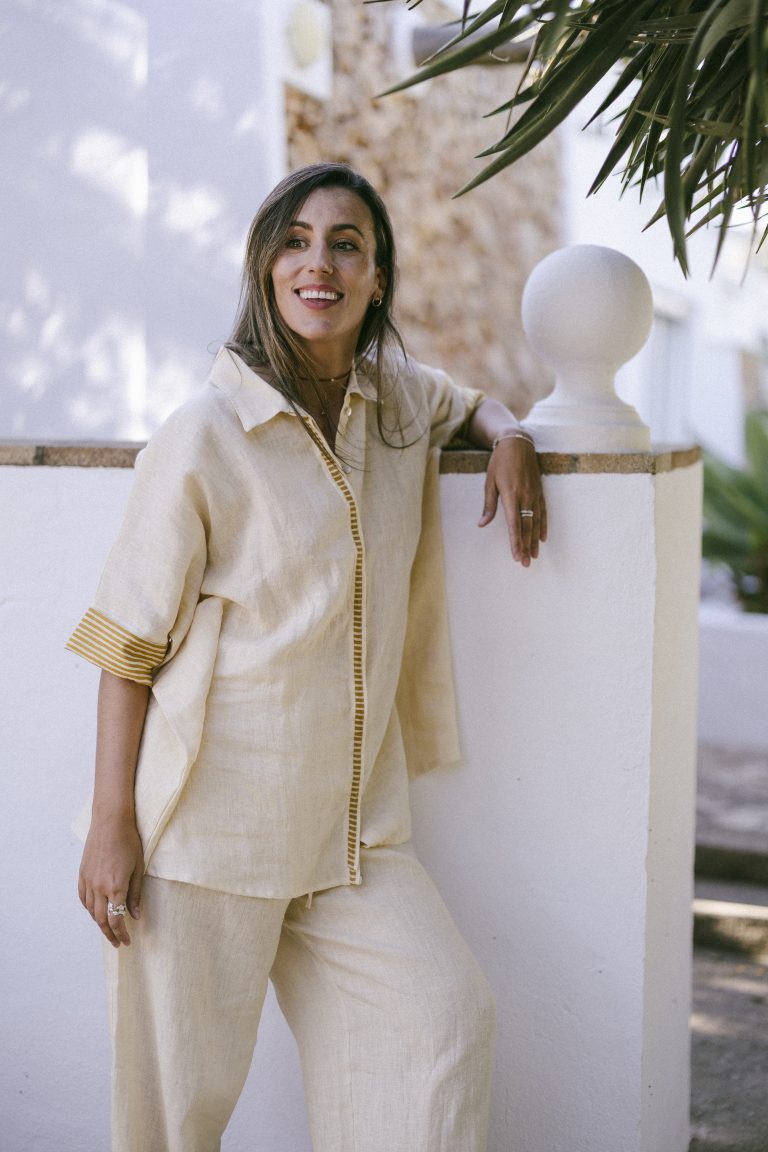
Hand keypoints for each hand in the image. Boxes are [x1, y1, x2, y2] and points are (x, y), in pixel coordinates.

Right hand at [78, 816, 143, 946]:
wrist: (111, 822)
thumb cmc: (129, 842)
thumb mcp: (138, 868)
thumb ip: (135, 894)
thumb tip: (135, 916)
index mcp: (116, 887)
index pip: (116, 919)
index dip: (121, 934)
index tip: (127, 941)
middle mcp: (99, 887)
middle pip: (101, 919)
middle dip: (110, 934)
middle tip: (117, 943)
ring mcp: (88, 880)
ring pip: (90, 911)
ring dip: (99, 923)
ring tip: (108, 929)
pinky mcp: (82, 874)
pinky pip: (83, 898)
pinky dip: (88, 909)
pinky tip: (95, 912)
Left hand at [478, 436, 546, 565]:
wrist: (517, 443)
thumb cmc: (499, 462)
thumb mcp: (489, 482)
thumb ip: (489, 505)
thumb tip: (482, 524)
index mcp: (511, 496)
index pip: (514, 525)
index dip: (515, 542)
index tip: (516, 556)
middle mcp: (525, 497)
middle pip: (527, 527)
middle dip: (526, 547)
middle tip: (527, 563)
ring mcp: (535, 495)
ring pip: (536, 522)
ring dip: (535, 540)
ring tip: (534, 555)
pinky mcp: (540, 491)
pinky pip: (543, 512)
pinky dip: (543, 526)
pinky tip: (542, 537)